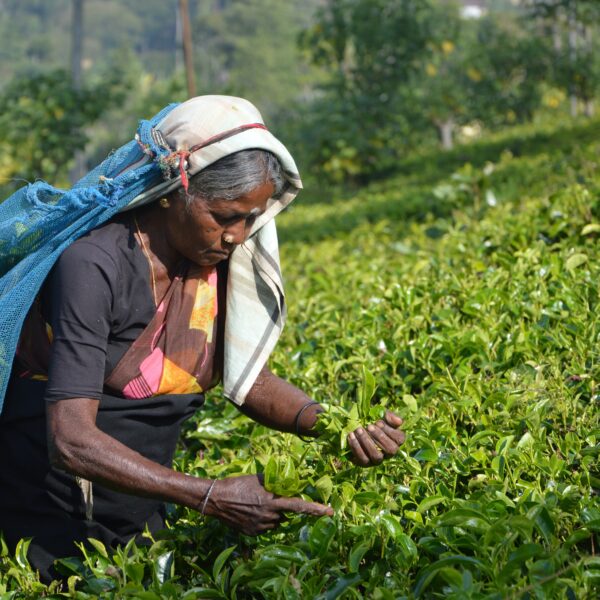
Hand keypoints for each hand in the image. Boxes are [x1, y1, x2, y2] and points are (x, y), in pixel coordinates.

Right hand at [204, 474, 333, 534]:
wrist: (216, 499)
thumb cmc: (238, 484)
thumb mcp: (258, 479)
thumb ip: (275, 484)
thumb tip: (287, 482)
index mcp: (272, 501)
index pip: (299, 506)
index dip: (315, 509)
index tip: (329, 512)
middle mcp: (269, 516)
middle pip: (285, 514)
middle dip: (281, 507)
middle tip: (268, 498)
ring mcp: (260, 527)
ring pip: (275, 522)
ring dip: (271, 514)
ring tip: (254, 503)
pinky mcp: (252, 533)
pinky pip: (264, 528)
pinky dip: (262, 521)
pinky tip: (249, 511)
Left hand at [347, 411, 404, 466]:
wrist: (355, 428)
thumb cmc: (372, 421)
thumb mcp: (382, 416)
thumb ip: (391, 416)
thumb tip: (399, 421)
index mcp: (396, 441)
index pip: (399, 439)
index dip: (389, 431)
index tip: (378, 422)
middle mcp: (388, 454)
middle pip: (390, 450)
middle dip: (379, 437)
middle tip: (369, 426)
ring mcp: (377, 460)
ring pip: (376, 456)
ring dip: (367, 442)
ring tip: (358, 430)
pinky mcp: (364, 463)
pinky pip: (362, 459)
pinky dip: (356, 446)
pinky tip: (351, 436)